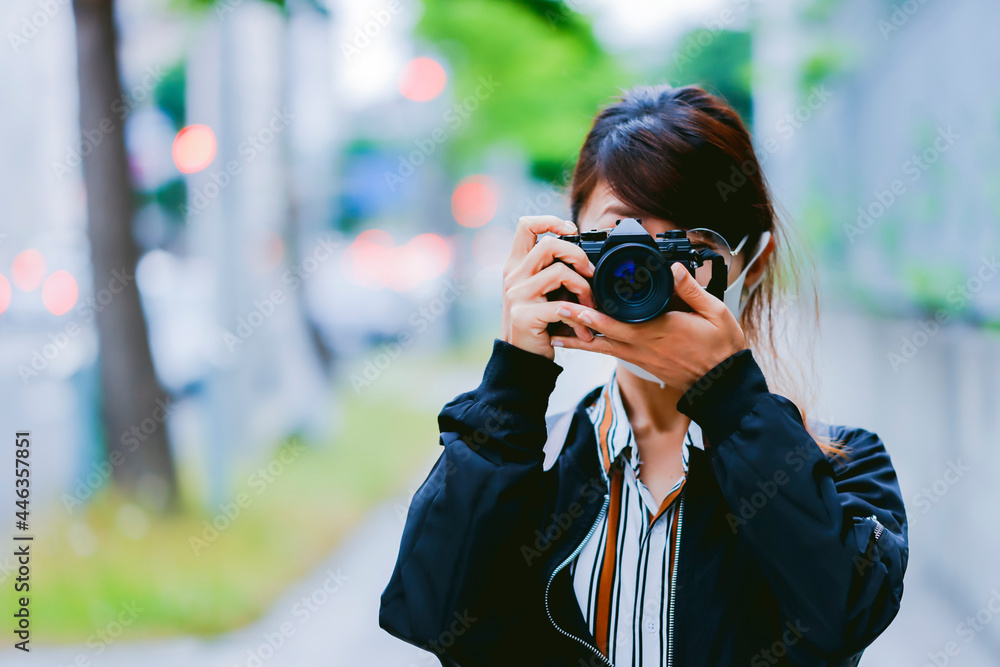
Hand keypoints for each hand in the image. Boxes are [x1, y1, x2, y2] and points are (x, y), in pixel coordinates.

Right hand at [501, 215, 597, 359]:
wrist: (523, 360)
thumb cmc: (539, 324)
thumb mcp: (541, 292)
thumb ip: (552, 271)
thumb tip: (584, 255)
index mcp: (515, 265)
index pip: (525, 225)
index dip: (551, 221)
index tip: (572, 231)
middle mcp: (513, 276)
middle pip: (549, 244)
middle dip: (579, 256)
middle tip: (591, 274)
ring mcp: (516, 295)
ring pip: (560, 272)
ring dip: (584, 288)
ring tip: (590, 305)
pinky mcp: (524, 315)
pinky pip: (562, 307)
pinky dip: (580, 317)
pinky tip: (584, 331)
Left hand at [548, 262, 747, 390]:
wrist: (722, 384)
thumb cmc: (721, 349)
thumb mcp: (715, 313)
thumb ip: (692, 289)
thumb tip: (673, 267)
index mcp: (658, 331)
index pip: (620, 323)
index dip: (595, 315)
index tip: (576, 302)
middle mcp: (643, 346)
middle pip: (602, 334)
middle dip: (576, 322)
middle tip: (553, 311)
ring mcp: (640, 356)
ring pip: (603, 348)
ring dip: (579, 340)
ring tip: (555, 333)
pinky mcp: (642, 362)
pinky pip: (613, 354)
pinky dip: (595, 347)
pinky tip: (582, 342)